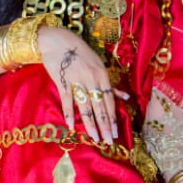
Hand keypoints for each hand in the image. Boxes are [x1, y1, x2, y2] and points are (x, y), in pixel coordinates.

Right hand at [38, 26, 120, 145]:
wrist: (57, 40)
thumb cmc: (80, 52)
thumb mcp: (98, 64)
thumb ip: (109, 84)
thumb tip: (125, 97)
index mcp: (102, 74)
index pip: (110, 100)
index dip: (113, 118)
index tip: (115, 133)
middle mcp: (91, 78)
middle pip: (99, 106)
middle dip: (104, 125)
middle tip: (108, 142)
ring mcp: (76, 80)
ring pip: (85, 106)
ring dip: (90, 124)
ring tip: (94, 138)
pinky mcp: (62, 81)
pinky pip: (67, 101)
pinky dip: (69, 114)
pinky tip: (72, 127)